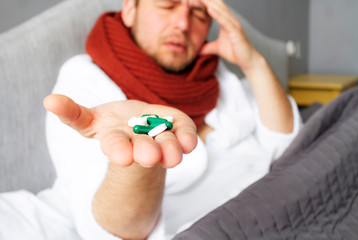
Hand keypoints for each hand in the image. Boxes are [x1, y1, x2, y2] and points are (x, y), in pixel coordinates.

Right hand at [43, 94, 196, 167]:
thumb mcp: (88, 119)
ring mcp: (160, 137)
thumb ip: (72, 113)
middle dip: (147, 152)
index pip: (115, 147)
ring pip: (166, 144)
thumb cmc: (112, 123)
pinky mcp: (177, 128)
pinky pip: (184, 133)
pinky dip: (188, 138)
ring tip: (174, 153)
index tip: (123, 156)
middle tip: (151, 156)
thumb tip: (49, 101)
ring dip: (170, 148)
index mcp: (116, 141)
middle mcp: (140, 143)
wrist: (138, 124)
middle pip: (143, 149)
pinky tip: (189, 142)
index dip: (118, 151)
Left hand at [200, 0, 260, 70]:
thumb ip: (207, 47)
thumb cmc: (235, 52)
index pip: (212, 8)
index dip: (203, 2)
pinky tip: (209, 9)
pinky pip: (225, 21)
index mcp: (225, 21)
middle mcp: (229, 20)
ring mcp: (233, 24)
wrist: (248, 60)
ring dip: (209, 3)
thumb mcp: (216, 49)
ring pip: (220, 10)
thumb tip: (196, 50)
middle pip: (216, 5)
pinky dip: (217, 15)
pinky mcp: (235, 31)